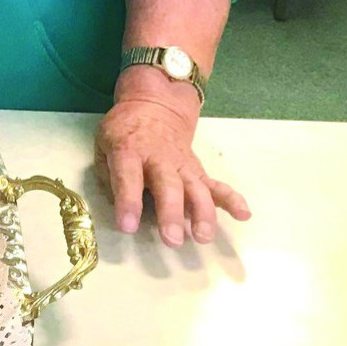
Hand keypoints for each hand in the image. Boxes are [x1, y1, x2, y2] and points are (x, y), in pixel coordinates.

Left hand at [94, 77, 249, 247]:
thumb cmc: (124, 132)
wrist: (154, 105)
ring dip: (202, 213)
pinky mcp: (197, 170)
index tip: (128, 227)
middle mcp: (158, 158)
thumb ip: (108, 175)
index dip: (128, 201)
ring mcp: (182, 164)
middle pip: (167, 185)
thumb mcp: (103, 145)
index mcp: (129, 150)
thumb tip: (120, 204)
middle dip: (171, 213)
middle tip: (172, 240)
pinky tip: (243, 214)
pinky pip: (216, 184)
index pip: (128, 176)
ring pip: (195, 188)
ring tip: (203, 236)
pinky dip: (231, 198)